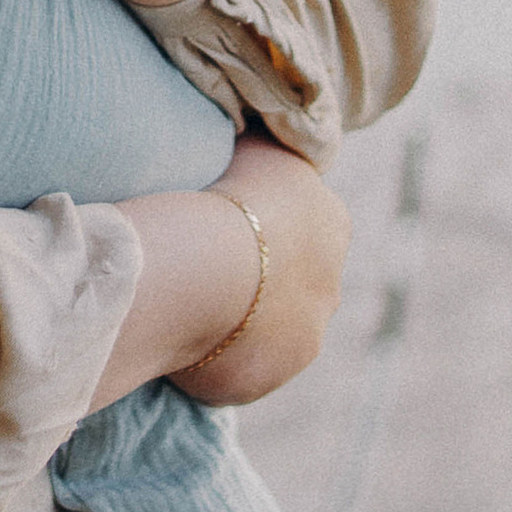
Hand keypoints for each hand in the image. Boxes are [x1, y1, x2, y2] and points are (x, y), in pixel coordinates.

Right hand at [93, 139, 352, 409]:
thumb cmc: (222, 194)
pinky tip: (179, 338)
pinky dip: (213, 356)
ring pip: (268, 329)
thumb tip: (260, 137)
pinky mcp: (269, 374)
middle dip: (257, 278)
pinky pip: (237, 365)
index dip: (260, 222)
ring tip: (185, 304)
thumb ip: (264, 154)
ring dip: (236, 321)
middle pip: (292, 280)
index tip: (221, 221)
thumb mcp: (253, 148)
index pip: (303, 223)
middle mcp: (331, 283)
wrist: (205, 265)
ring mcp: (304, 336)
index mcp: (332, 223)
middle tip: (202, 266)